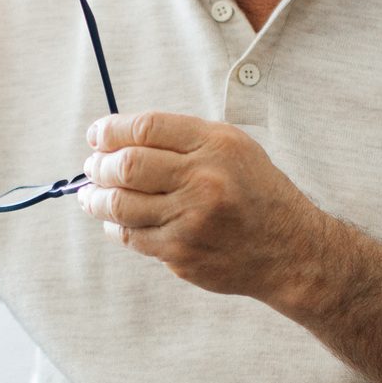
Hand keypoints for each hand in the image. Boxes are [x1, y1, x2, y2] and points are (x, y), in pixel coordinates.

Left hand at [78, 110, 327, 301]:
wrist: (290, 250)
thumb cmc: (256, 193)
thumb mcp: (233, 149)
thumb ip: (183, 139)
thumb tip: (120, 139)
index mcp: (216, 145)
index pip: (147, 128)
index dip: (112, 130)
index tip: (96, 135)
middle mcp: (203, 180)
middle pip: (127, 165)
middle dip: (99, 165)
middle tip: (92, 167)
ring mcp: (191, 220)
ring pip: (121, 205)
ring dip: (97, 198)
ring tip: (91, 195)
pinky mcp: (181, 253)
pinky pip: (132, 236)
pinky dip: (116, 226)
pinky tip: (115, 220)